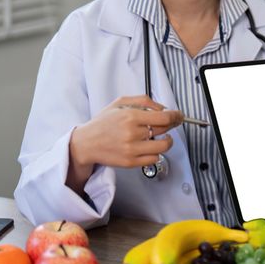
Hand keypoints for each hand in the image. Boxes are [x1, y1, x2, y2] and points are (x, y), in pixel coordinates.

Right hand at [68, 95, 182, 179]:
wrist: (86, 143)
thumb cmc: (102, 123)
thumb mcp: (120, 103)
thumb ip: (143, 101)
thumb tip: (162, 107)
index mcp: (130, 116)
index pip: (164, 117)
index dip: (175, 116)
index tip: (178, 116)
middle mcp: (132, 133)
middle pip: (165, 130)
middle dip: (172, 125)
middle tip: (172, 123)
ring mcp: (132, 149)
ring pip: (163, 146)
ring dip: (167, 141)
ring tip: (163, 137)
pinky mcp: (131, 162)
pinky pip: (154, 158)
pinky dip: (156, 152)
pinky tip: (151, 146)